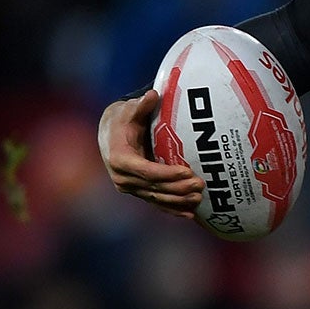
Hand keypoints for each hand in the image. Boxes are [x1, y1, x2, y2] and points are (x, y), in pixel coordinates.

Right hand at [98, 90, 202, 219]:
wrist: (109, 134)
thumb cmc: (123, 119)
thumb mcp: (129, 111)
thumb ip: (141, 106)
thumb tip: (153, 95)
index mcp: (120, 159)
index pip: (146, 170)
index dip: (167, 173)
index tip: (187, 172)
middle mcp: (122, 177)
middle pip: (154, 187)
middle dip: (178, 188)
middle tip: (200, 184)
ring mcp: (129, 187)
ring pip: (156, 197)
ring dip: (178, 200)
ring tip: (199, 198)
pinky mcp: (137, 192)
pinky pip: (156, 202)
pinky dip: (172, 208)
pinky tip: (190, 213)